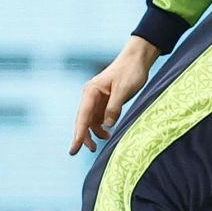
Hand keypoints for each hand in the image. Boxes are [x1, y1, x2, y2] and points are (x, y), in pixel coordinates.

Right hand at [71, 39, 157, 154]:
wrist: (137, 59)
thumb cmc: (130, 71)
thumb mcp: (124, 90)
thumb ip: (114, 107)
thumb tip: (107, 125)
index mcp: (91, 91)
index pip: (82, 116)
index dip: (78, 134)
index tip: (74, 148)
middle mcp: (90, 96)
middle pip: (83, 120)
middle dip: (83, 136)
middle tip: (87, 151)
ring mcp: (97, 99)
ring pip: (90, 121)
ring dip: (93, 133)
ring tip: (103, 142)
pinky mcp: (105, 101)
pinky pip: (98, 118)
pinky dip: (101, 127)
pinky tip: (107, 134)